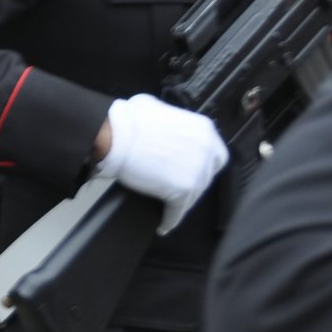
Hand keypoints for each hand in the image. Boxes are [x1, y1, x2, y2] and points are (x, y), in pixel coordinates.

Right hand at [94, 94, 228, 234]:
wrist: (116, 136)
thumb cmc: (129, 120)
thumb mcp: (157, 107)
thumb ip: (171, 119)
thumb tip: (164, 125)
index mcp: (204, 130)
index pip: (216, 155)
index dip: (204, 164)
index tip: (193, 169)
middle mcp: (206, 151)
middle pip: (207, 177)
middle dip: (192, 182)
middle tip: (176, 185)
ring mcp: (196, 173)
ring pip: (194, 196)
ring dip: (181, 202)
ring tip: (169, 207)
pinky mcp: (182, 191)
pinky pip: (178, 212)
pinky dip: (170, 220)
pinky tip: (164, 225)